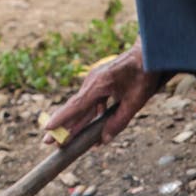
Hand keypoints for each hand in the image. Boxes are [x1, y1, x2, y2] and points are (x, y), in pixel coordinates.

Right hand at [44, 38, 161, 144]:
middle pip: (75, 109)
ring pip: (83, 108)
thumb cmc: (143, 76)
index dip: (62, 119)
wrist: (148, 54)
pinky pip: (92, 103)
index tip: (48, 128)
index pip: (76, 106)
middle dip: (62, 127)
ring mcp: (95, 82)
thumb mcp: (135, 102)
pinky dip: (90, 116)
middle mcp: (92, 82)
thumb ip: (119, 122)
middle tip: (48, 142)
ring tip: (65, 140)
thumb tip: (104, 140)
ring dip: (75, 124)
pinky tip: (91, 129)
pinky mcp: (100, 83)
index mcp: (99, 84)